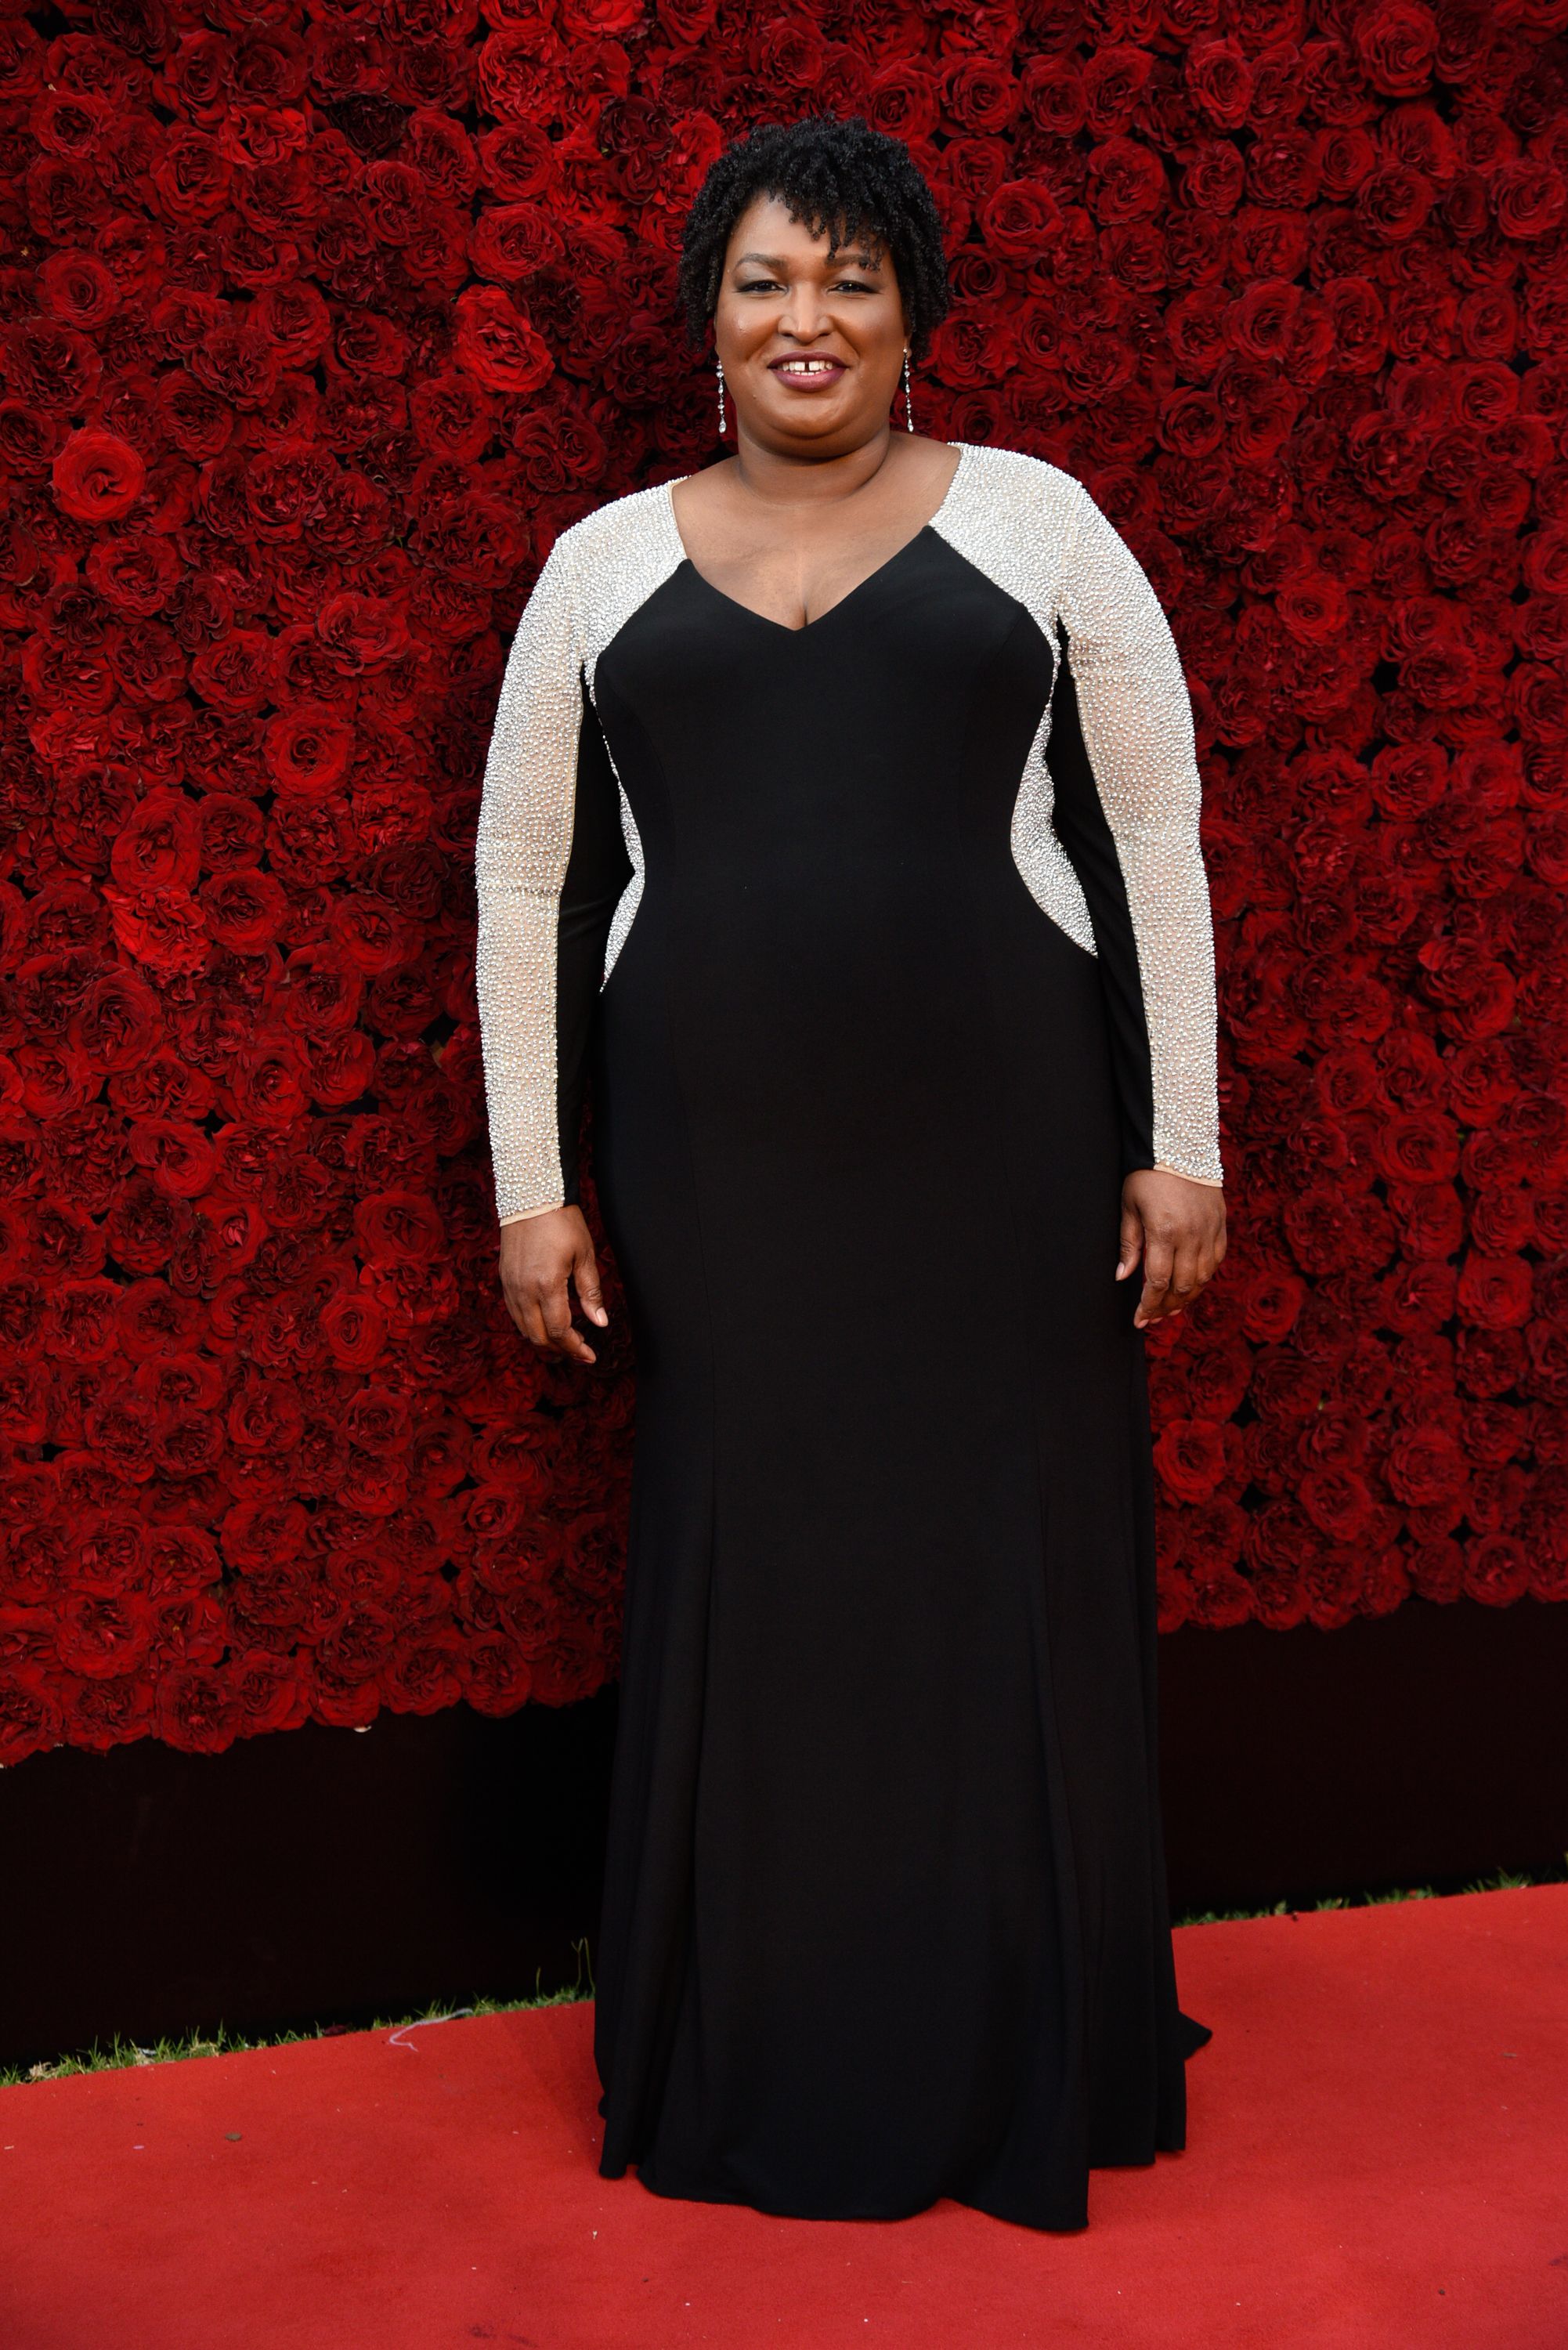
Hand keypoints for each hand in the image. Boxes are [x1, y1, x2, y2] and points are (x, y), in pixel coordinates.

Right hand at [498, 1206, 608, 1363]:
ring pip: (523, 1329)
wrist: (530, 1196)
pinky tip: (545, 1323)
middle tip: (579, 1353)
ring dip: (544, 1341)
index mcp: (546, 1286)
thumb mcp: (584, 1255)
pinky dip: (530, 1326)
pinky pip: (514, 1313)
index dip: (576, 1349)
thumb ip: (591, 1292)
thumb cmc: (561, 1221)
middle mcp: (523, 1291)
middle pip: (539, 1337)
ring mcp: (510, 1286)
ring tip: (564, 1345)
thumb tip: (600, 1322)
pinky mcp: (504, 1280)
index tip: (590, 1356)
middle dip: (560, 1351)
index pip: (560, 1332)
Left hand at [1116, 1169, 1226, 1329]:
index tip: (1139, 1319)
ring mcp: (1210, 1231)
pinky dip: (1203, 1278)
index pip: (1158, 1282)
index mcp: (1164, 1231)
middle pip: (1181, 1286)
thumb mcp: (1129, 1206)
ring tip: (1169, 1308)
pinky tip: (1190, 1286)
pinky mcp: (1221, 1225)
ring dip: (1185, 1298)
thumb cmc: (1147, 1174)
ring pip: (1202, 1278)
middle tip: (1151, 1318)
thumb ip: (1129, 1243)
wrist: (1181, 1145)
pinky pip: (1216, 1261)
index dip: (1148, 1305)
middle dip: (1165, 1307)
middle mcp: (1191, 1235)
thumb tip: (1123, 1276)